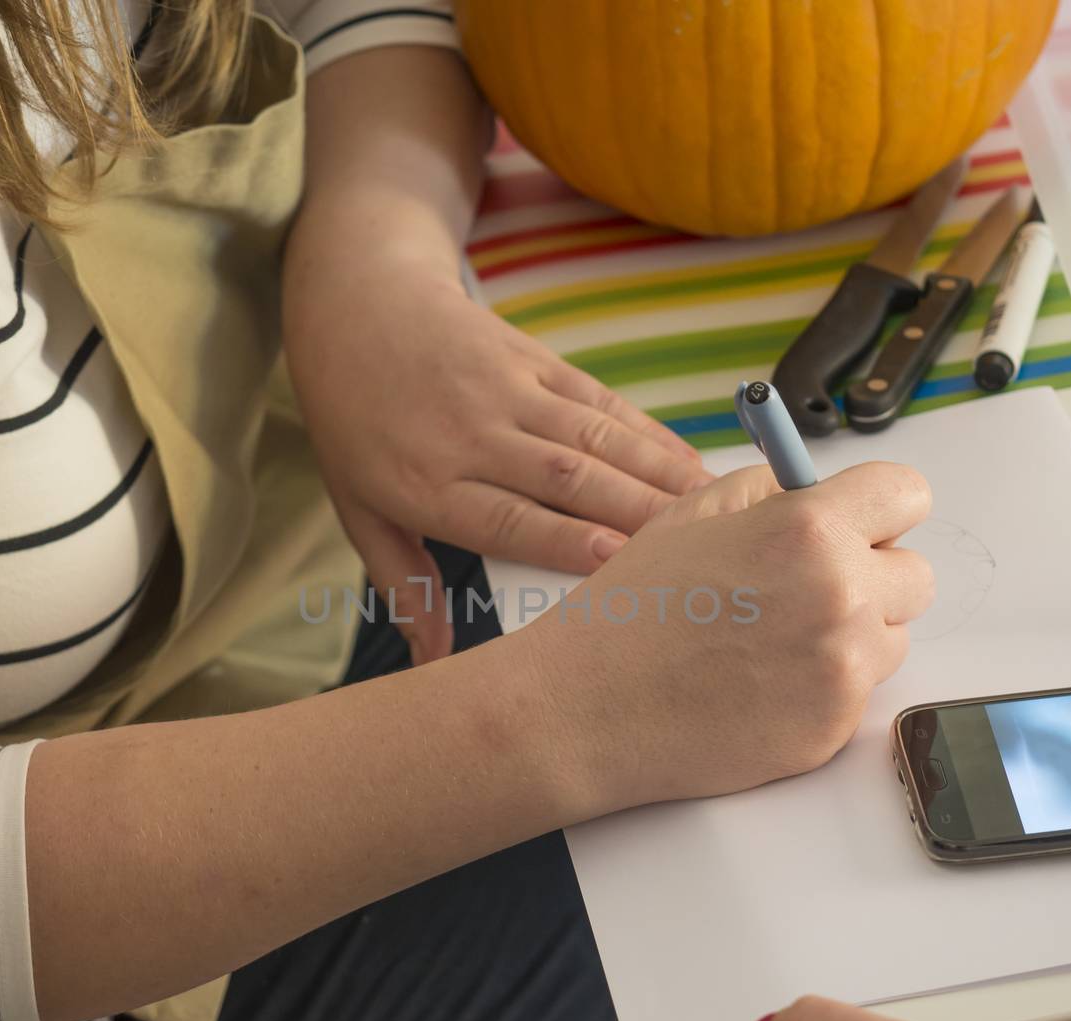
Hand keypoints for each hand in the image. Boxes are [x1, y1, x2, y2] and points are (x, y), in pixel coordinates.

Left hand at [287, 267, 712, 663]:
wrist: (358, 307)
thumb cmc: (357, 424)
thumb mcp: (359, 509)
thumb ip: (404, 585)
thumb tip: (433, 664)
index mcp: (424, 481)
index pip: (507, 517)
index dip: (567, 541)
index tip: (623, 565)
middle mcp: (470, 434)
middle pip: (564, 479)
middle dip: (636, 515)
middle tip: (698, 552)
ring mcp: (505, 390)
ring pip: (594, 437)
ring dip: (657, 474)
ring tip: (713, 511)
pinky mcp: (534, 358)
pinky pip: (600, 400)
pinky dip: (648, 432)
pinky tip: (686, 461)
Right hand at [520, 461, 934, 813]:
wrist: (584, 709)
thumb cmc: (629, 612)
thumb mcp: (690, 515)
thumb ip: (769, 490)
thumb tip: (816, 489)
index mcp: (809, 530)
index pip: (908, 494)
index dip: (880, 508)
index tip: (858, 522)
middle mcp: (841, 597)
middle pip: (915, 575)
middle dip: (872, 576)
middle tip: (803, 589)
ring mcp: (843, 671)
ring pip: (891, 640)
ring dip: (851, 637)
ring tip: (769, 644)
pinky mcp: (833, 730)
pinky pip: (857, 696)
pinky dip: (820, 689)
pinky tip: (758, 686)